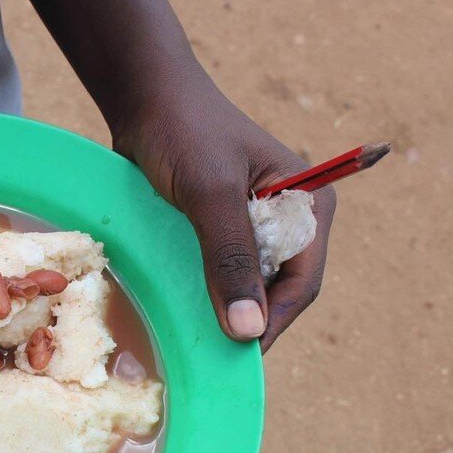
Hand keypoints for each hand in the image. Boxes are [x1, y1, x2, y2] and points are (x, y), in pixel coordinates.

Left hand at [113, 74, 335, 350]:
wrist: (144, 96)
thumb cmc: (184, 131)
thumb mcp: (209, 194)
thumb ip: (230, 257)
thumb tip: (248, 330)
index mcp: (308, 203)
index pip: (301, 283)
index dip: (271, 322)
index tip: (237, 356)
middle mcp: (287, 219)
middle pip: (275, 290)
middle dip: (247, 320)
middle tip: (209, 355)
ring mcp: (253, 225)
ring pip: (245, 285)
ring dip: (223, 309)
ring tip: (193, 337)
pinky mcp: (220, 229)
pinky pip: (219, 272)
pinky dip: (203, 292)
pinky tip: (181, 310)